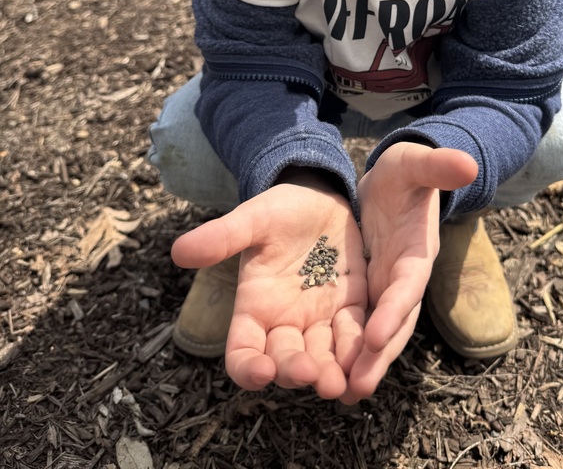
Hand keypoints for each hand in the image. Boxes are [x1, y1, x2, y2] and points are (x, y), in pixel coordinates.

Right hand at [171, 174, 367, 400]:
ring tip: (339, 383)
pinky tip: (368, 364)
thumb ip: (222, 237)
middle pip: (285, 361)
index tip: (261, 372)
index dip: (248, 368)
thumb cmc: (279, 209)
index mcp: (254, 307)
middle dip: (296, 372)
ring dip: (330, 374)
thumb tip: (178, 250)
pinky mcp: (352, 307)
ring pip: (322, 358)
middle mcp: (285, 322)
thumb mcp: (252, 220)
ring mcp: (319, 318)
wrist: (319, 195)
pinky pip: (355, 335)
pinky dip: (360, 353)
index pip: (242, 352)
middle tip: (311, 375)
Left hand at [347, 142, 477, 398]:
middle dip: (377, 356)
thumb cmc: (405, 174)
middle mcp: (402, 280)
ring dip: (361, 363)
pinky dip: (347, 351)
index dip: (394, 311)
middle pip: (394, 324)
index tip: (376, 336)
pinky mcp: (366, 294)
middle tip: (355, 387)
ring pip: (376, 334)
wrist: (392, 185)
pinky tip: (327, 374)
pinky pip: (357, 327)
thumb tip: (467, 163)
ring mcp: (384, 291)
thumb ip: (436, 164)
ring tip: (338, 392)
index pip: (406, 286)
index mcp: (416, 253)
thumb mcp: (413, 163)